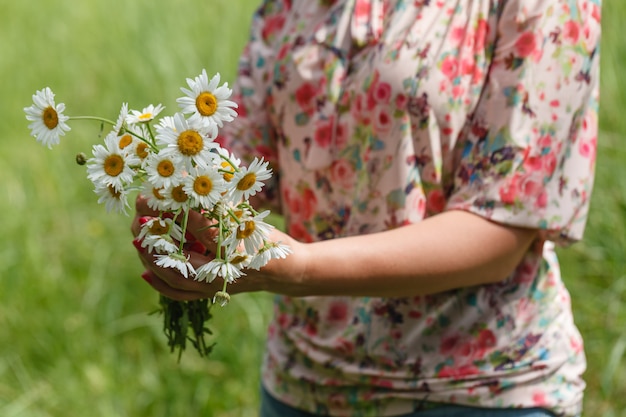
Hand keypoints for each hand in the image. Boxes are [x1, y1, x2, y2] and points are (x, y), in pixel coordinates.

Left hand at [130, 195, 306, 300]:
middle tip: (141, 217)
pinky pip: (181, 293)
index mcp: (238, 251)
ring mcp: (215, 286)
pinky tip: (145, 271)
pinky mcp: (211, 294)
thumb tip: (193, 186)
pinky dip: (161, 284)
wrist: (285, 273)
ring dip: (152, 259)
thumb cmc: (270, 242)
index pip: (206, 231)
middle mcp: (223, 273)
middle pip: (181, 257)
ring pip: (176, 277)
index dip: (184, 213)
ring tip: (136, 240)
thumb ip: (224, 208)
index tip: (165, 195)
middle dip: (157, 237)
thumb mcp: (251, 221)